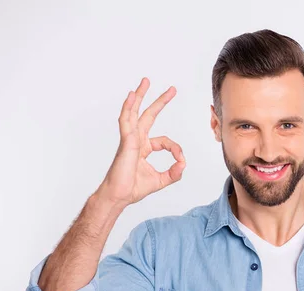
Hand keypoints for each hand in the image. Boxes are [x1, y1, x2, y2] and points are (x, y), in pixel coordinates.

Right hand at [95, 77, 185, 207]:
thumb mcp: (161, 180)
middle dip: (159, 101)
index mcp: (143, 148)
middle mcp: (136, 140)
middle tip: (172, 89)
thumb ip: (174, 172)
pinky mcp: (126, 142)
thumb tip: (184, 164)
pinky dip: (128, 107)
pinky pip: (126, 121)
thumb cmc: (133, 188)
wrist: (119, 196)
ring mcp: (129, 139)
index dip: (175, 149)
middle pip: (148, 115)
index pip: (164, 141)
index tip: (180, 160)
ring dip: (141, 96)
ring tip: (146, 82)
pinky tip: (132, 96)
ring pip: (134, 112)